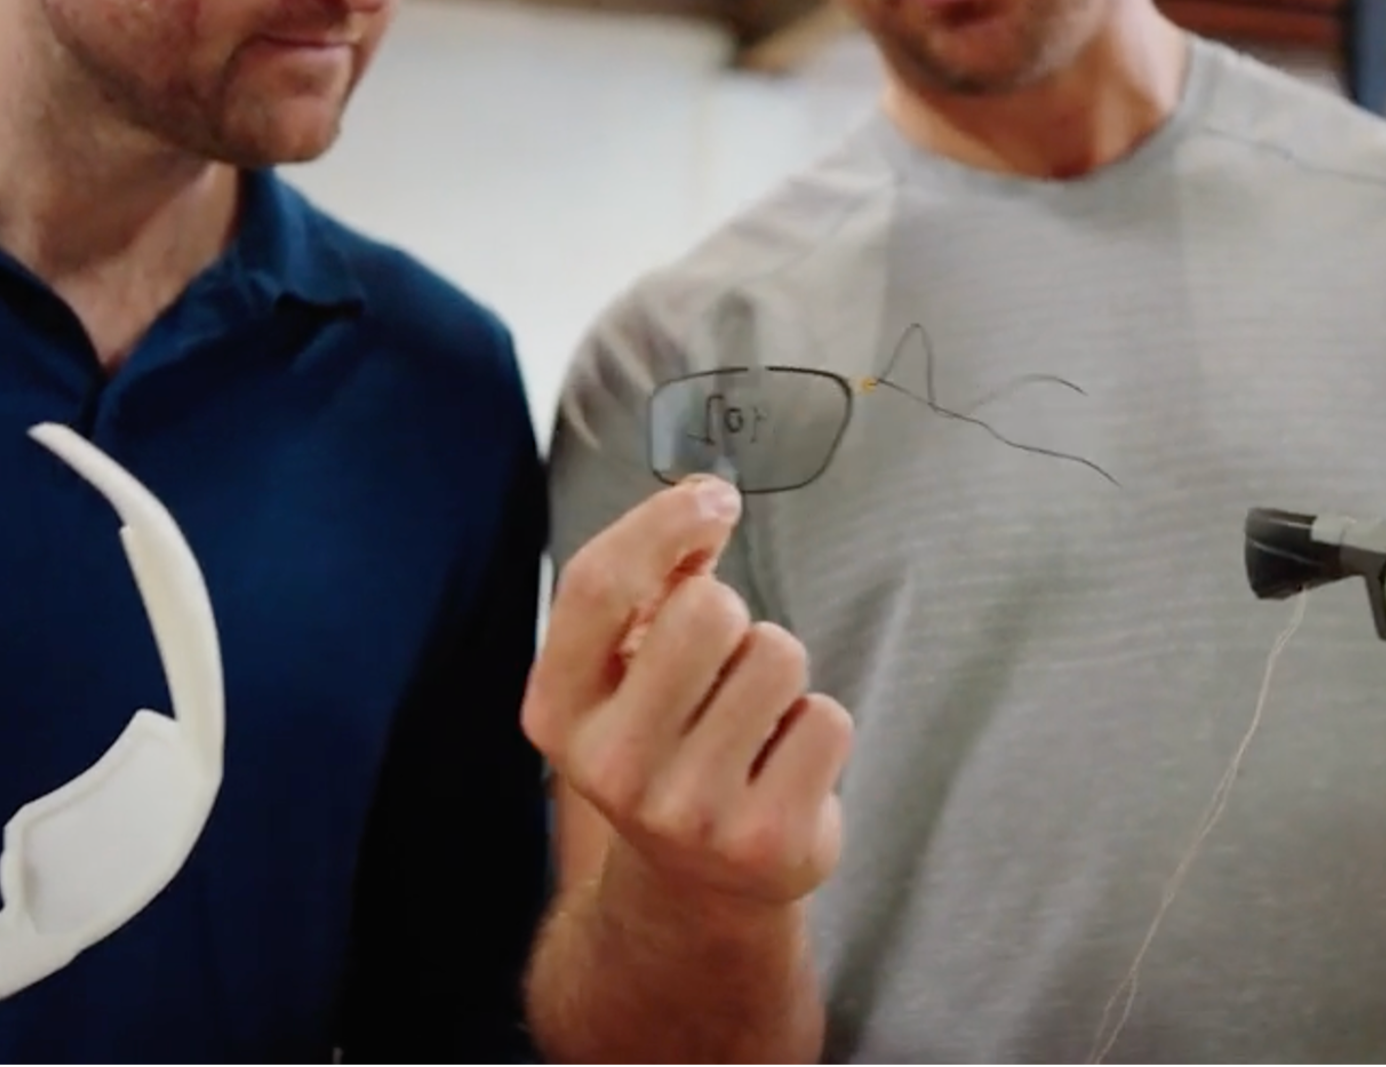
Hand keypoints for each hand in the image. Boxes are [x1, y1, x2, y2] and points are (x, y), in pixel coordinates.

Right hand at [521, 476, 853, 910]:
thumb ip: (652, 583)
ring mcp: (690, 809)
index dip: (662, 523)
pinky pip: (826, 718)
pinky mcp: (766, 837)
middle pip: (705, 610)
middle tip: (724, 662)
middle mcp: (612, 766)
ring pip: (777, 656)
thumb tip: (706, 500)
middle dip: (734, 615)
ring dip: (778, 672)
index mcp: (558, 711)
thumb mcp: (627, 671)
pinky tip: (780, 762)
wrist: (696, 886)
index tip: (714, 499)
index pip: (598, 584)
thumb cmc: (666, 741)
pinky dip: (817, 725)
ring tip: (751, 720)